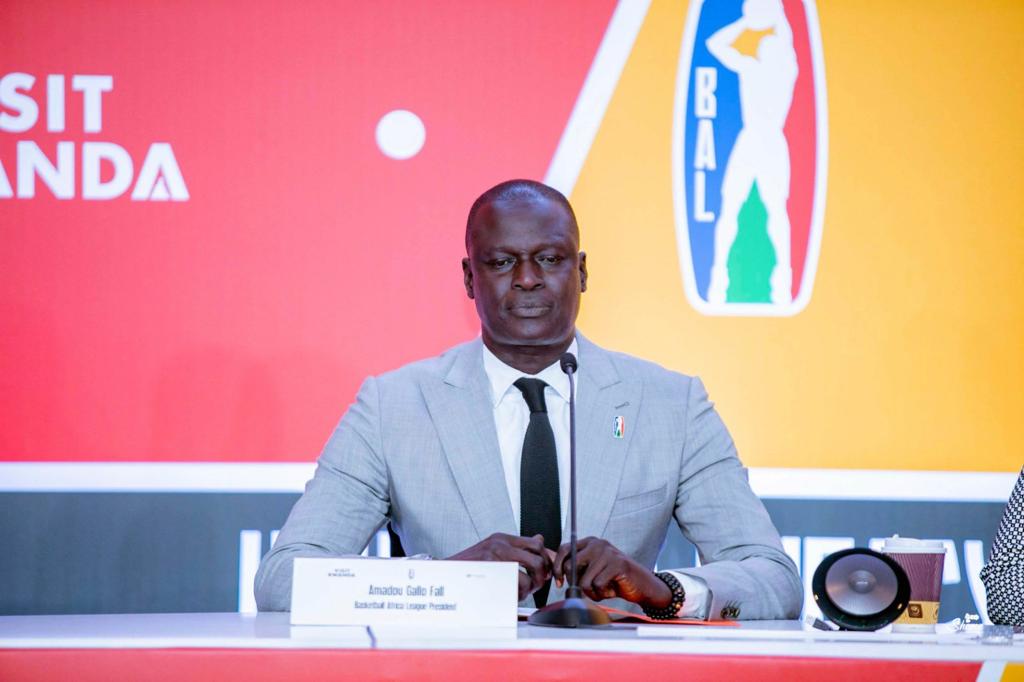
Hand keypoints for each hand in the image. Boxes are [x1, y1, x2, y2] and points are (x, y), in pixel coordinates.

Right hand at [447, 533, 554, 601]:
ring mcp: (495, 556)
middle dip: (542, 575)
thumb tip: (541, 539)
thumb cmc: (468, 567)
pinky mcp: (492, 570)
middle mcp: (500, 544)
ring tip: (522, 592)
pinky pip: (517, 583)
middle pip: (537, 557)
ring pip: (529, 572)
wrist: (444, 574)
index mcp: (502, 539)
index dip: (547, 559)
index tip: (547, 572)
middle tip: (535, 585)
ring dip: (530, 587)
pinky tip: (511, 596)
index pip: (537, 543)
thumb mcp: (493, 551)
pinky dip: (519, 594)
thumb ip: (517, 548)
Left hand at [552, 537, 672, 608]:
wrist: (642, 585)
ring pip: (584, 580)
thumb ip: (578, 569)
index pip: (564, 550)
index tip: (560, 583)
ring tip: (603, 590)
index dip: (558, 568)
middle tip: (588, 590)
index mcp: (589, 542)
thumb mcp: (593, 571)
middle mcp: (597, 543)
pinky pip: (597, 584)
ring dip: (591, 592)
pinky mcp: (617, 563)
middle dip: (576, 584)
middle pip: (571, 565)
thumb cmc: (614, 579)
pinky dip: (602, 593)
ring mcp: (607, 552)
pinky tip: (611, 590)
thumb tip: (559, 575)